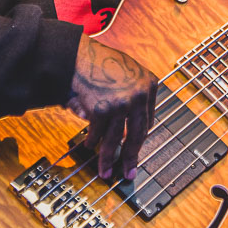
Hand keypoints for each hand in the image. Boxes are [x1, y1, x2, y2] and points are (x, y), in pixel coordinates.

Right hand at [67, 35, 156, 180]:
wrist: (77, 55)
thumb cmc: (99, 62)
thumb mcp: (128, 71)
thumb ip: (134, 93)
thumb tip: (132, 127)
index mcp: (149, 85)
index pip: (148, 120)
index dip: (139, 137)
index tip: (135, 149)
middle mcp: (139, 95)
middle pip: (137, 134)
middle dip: (131, 157)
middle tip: (129, 172)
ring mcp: (122, 103)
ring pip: (116, 139)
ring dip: (108, 158)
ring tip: (105, 171)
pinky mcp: (102, 109)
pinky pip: (98, 133)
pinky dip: (92, 141)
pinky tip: (89, 145)